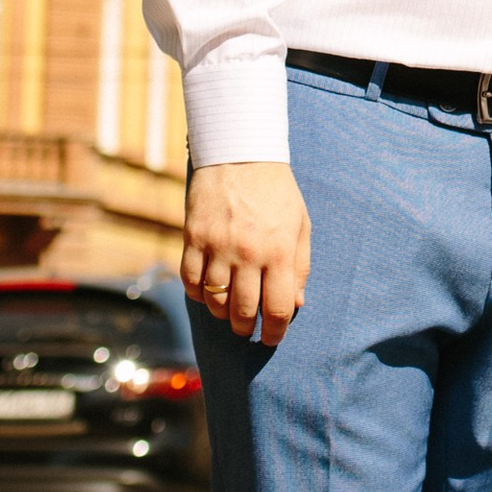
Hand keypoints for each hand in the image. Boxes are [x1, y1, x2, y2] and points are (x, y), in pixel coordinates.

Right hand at [182, 159, 310, 344]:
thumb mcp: (300, 225)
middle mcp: (248, 254)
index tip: (271, 338)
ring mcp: (218, 247)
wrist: (240, 153)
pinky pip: (190, 281)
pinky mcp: (193, 238)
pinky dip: (197, 294)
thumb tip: (295, 304)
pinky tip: (207, 291)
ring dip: (221, 314)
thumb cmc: (277, 191)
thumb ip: (300, 266)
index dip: (274, 332)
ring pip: (214, 302)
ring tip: (228, 311)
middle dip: (245, 328)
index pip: (277, 308)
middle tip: (247, 328)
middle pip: (242, 312)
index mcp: (279, 252)